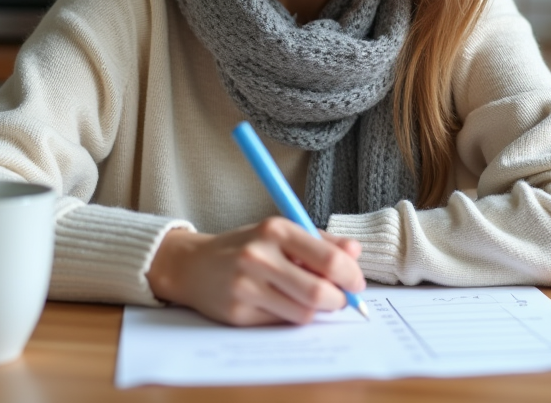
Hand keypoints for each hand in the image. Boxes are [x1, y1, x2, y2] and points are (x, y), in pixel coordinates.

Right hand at [146, 217, 364, 325]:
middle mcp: (259, 256)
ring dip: (316, 311)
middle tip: (341, 299)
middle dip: (339, 300)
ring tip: (310, 299)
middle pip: (319, 292)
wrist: (193, 265)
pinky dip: (291, 316)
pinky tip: (282, 304)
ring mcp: (246, 286)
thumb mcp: (281, 233)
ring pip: (304, 313)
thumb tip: (355, 251)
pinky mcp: (238, 312)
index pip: (329, 259)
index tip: (357, 283)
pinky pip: (282, 322)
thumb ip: (321, 242)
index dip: (351, 276)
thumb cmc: (246, 247)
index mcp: (276, 229)